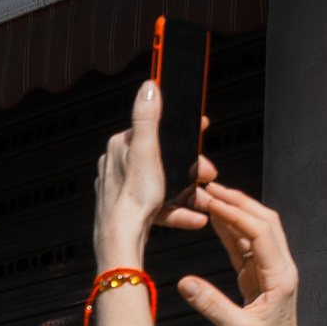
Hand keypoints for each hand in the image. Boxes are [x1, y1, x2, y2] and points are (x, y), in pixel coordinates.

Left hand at [93, 80, 211, 267]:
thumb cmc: (132, 198)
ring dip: (187, 191)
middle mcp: (117, 165)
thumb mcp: (146, 150)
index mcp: (120, 146)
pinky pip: (158, 205)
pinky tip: (194, 217)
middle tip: (209, 173)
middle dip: (190, 166)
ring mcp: (123, 187)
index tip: (202, 128)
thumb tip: (149, 86)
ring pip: (163, 183)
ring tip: (204, 199)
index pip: (155, 128)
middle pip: (162, 158)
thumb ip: (147, 117)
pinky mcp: (129, 208)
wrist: (121, 239)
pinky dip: (177, 211)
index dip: (182, 131)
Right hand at [177, 182, 320, 325]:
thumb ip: (210, 304)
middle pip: (264, 221)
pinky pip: (246, 245)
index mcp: (280, 276)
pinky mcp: (259, 275)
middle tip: (211, 188)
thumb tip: (185, 282)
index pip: (261, 232)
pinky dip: (231, 230)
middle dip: (238, 201)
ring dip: (235, 211)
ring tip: (210, 198)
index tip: (214, 201)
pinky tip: (215, 220)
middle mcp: (279, 266)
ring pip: (256, 229)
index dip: (237, 214)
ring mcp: (270, 269)